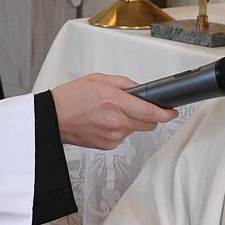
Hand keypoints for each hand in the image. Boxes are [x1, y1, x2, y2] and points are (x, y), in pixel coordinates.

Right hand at [50, 74, 176, 149]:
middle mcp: (115, 121)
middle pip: (148, 123)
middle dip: (148, 115)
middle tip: (138, 107)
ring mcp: (112, 135)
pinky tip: (105, 121)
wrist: (52, 118)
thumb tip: (140, 90)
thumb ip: (124, 84)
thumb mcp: (99, 79)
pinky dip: (119, 129)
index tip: (172, 112)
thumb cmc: (70, 98)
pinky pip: (123, 136)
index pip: (149, 111)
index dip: (165, 113)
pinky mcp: (108, 145)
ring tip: (110, 112)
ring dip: (131, 121)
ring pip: (135, 129)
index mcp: (114, 102)